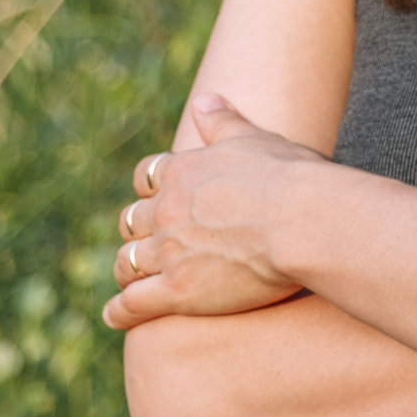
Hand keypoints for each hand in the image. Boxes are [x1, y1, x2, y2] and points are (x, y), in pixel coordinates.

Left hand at [102, 94, 321, 331]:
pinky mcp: (177, 292)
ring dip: (127, 268)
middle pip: (132, 221)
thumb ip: (222, 122)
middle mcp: (166, 211)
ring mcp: (168, 253)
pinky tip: (114, 316)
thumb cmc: (288, 176)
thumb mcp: (252, 138)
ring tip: (130, 278)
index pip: (147, 176)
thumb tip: (203, 100)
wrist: (303, 221)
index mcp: (182, 172)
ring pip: (127, 262)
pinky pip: (132, 305)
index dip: (149, 188)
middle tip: (147, 241)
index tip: (155, 196)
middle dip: (136, 230)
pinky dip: (119, 312)